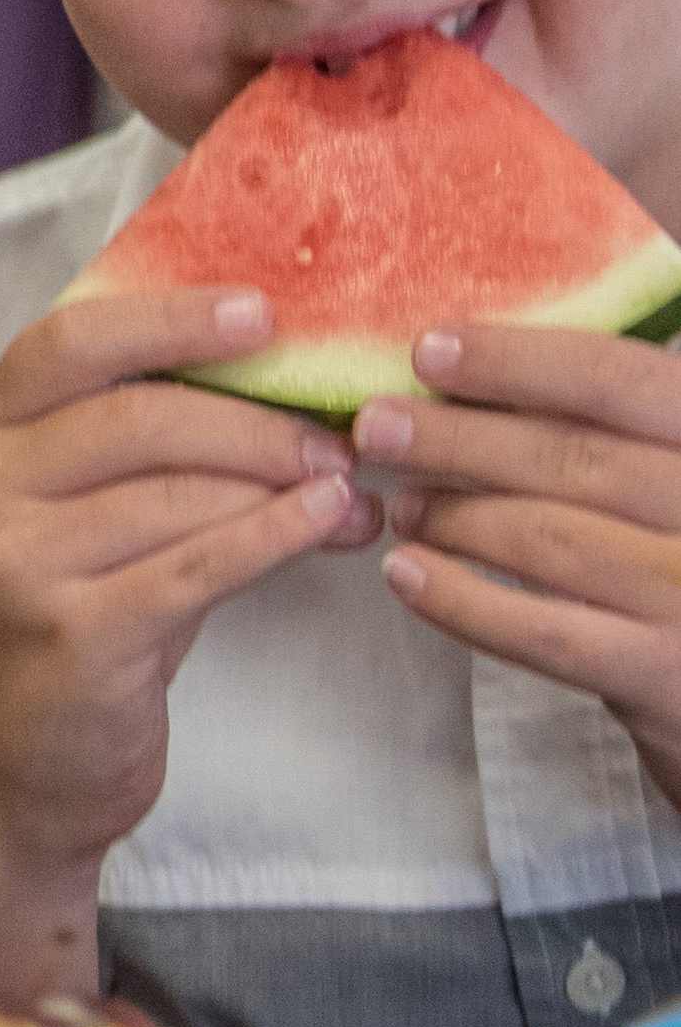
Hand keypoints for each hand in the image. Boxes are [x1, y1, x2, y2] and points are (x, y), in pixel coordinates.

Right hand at [0, 289, 368, 880]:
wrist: (34, 766)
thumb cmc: (88, 615)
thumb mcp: (90, 511)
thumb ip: (145, 438)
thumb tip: (282, 368)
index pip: (67, 342)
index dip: (167, 320)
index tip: (262, 313)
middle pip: (135, 417)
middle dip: (256, 423)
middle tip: (341, 440)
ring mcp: (12, 563)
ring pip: (176, 493)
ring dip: (283, 488)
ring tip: (349, 496)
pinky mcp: (69, 633)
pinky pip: (196, 565)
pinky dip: (275, 537)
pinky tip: (330, 526)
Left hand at [362, 323, 680, 807]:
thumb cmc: (676, 548)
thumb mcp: (664, 468)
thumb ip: (598, 424)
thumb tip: (461, 366)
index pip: (617, 378)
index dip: (515, 362)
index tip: (426, 353)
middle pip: (571, 458)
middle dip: (457, 439)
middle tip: (375, 427)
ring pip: (548, 538)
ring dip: (454, 516)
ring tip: (400, 506)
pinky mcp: (665, 673)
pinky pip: (544, 633)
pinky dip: (461, 600)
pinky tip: (406, 573)